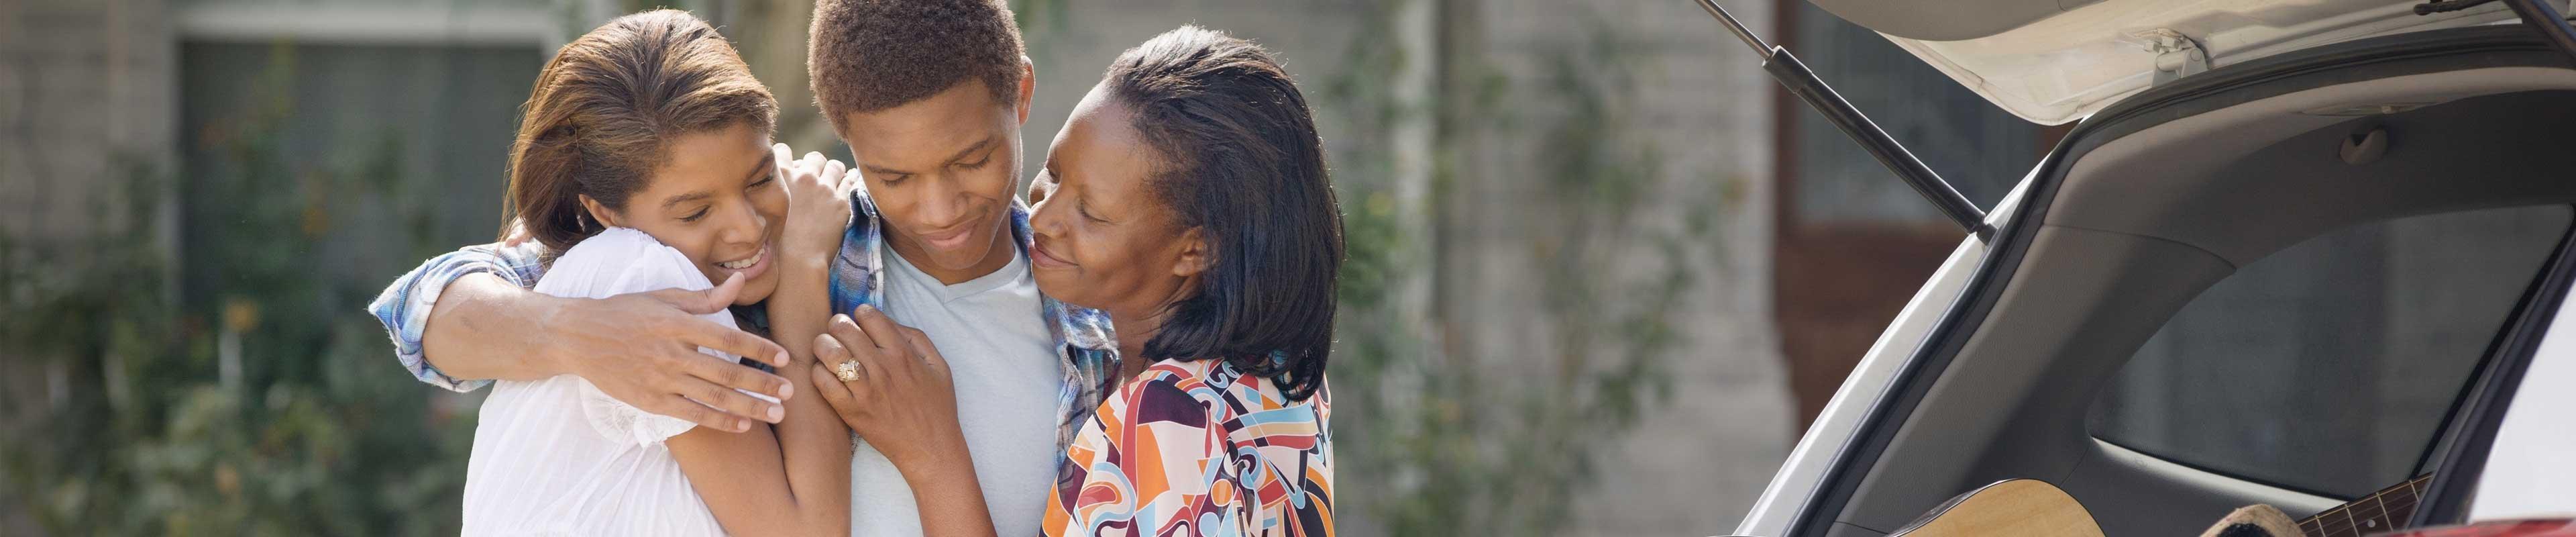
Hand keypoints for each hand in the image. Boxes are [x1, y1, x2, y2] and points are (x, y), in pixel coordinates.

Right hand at [548, 272, 796, 432]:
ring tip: (777, 414)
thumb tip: (740, 280)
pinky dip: (720, 422)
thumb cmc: (624, 312)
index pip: (729, 339)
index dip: (760, 349)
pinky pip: (692, 414)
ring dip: (750, 408)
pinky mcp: (650, 401)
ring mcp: (661, 380)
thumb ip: (705, 296)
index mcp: (678, 324)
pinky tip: (743, 426)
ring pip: (715, 399)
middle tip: (790, 393)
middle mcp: (672, 353)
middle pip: (728, 374)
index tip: (783, 358)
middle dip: (763, 385)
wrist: (577, 337)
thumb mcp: (664, 296)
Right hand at [775, 144, 856, 263]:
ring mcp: (825, 188)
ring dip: (834, 172)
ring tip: (834, 181)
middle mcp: (804, 177)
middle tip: (816, 178)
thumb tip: (781, 180)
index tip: (793, 168)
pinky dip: (850, 180)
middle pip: (814, 157)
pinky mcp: (842, 202)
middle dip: (815, 165)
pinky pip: (851, 181)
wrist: (796, 262)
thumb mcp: (766, 206)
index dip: (789, 159)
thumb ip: (774, 188)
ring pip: (834, 166)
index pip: (783, 150)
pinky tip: (849, 183)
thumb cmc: (776, 241)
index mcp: (781, 176)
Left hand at [805, 305, 966, 469]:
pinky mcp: (850, 410)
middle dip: (837, 324)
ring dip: (823, 345)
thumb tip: (887, 321)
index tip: (860, 322)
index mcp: (902, 353)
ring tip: (827, 349)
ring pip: (829, 351)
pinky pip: (823, 382)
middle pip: (843, 328)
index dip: (860, 313)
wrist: (930, 447)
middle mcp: (881, 367)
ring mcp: (864, 389)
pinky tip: (826, 373)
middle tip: (839, 333)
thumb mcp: (938, 365)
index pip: (868, 315)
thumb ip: (915, 338)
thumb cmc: (936, 406)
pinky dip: (819, 372)